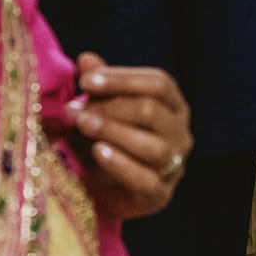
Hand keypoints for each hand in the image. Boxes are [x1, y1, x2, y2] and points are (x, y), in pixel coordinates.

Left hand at [69, 52, 192, 219]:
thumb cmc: (101, 143)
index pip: (159, 84)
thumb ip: (97, 86)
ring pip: (153, 146)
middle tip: (75, 110)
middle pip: (153, 112)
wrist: (98, 192)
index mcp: (172, 107)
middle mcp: (180, 134)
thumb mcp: (97, 111)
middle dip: (110, 107)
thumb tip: (87, 59)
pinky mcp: (159, 196)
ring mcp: (174, 167)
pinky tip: (98, 152)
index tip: (85, 81)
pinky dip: (121, 165)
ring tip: (82, 126)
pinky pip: (146, 180)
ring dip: (113, 132)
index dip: (123, 79)